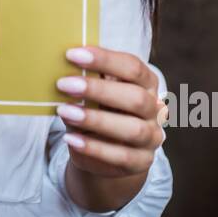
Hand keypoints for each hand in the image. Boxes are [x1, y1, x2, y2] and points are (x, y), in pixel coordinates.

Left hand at [55, 45, 163, 180]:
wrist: (104, 148)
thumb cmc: (98, 108)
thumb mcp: (93, 91)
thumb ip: (87, 78)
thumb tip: (62, 65)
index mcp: (146, 83)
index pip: (132, 67)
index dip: (104, 59)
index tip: (72, 55)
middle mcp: (155, 109)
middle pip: (136, 98)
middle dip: (98, 90)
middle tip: (64, 84)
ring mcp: (152, 137)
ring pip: (133, 129)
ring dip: (96, 119)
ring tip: (65, 112)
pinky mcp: (142, 162)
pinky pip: (122, 156)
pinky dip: (94, 147)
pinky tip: (71, 138)